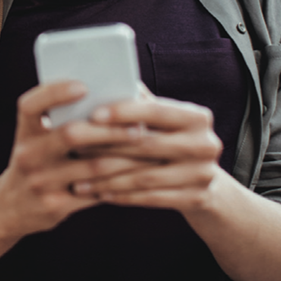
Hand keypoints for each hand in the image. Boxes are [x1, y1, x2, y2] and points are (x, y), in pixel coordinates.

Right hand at [0, 80, 143, 238]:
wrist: (12, 207)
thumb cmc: (36, 161)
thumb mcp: (35, 138)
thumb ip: (59, 118)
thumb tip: (107, 96)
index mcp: (25, 131)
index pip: (32, 105)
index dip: (56, 92)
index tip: (84, 86)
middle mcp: (28, 154)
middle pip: (71, 134)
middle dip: (109, 129)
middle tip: (138, 125)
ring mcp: (40, 182)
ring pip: (92, 166)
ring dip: (125, 157)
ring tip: (148, 149)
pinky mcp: (56, 205)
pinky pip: (96, 192)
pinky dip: (120, 181)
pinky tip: (138, 173)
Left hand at [69, 92, 222, 213]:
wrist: (206, 182)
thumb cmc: (170, 139)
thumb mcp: (162, 120)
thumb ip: (138, 103)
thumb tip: (100, 81)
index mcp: (197, 117)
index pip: (155, 111)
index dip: (123, 112)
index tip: (93, 114)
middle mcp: (205, 144)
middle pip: (147, 145)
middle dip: (106, 146)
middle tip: (73, 146)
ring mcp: (203, 174)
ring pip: (145, 176)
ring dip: (107, 177)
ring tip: (77, 177)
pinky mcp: (196, 199)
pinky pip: (150, 198)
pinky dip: (121, 195)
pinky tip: (98, 192)